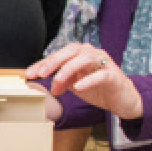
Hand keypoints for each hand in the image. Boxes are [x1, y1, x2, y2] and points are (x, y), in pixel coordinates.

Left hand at [26, 44, 142, 120]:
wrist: (122, 99)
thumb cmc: (98, 88)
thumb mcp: (75, 84)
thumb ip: (60, 80)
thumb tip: (42, 81)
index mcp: (80, 55)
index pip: (59, 55)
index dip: (43, 63)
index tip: (29, 74)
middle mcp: (92, 54)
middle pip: (71, 51)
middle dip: (54, 61)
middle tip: (41, 74)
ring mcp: (104, 63)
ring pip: (85, 59)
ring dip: (68, 69)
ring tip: (57, 81)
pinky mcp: (113, 76)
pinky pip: (100, 75)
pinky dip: (88, 80)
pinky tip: (78, 87)